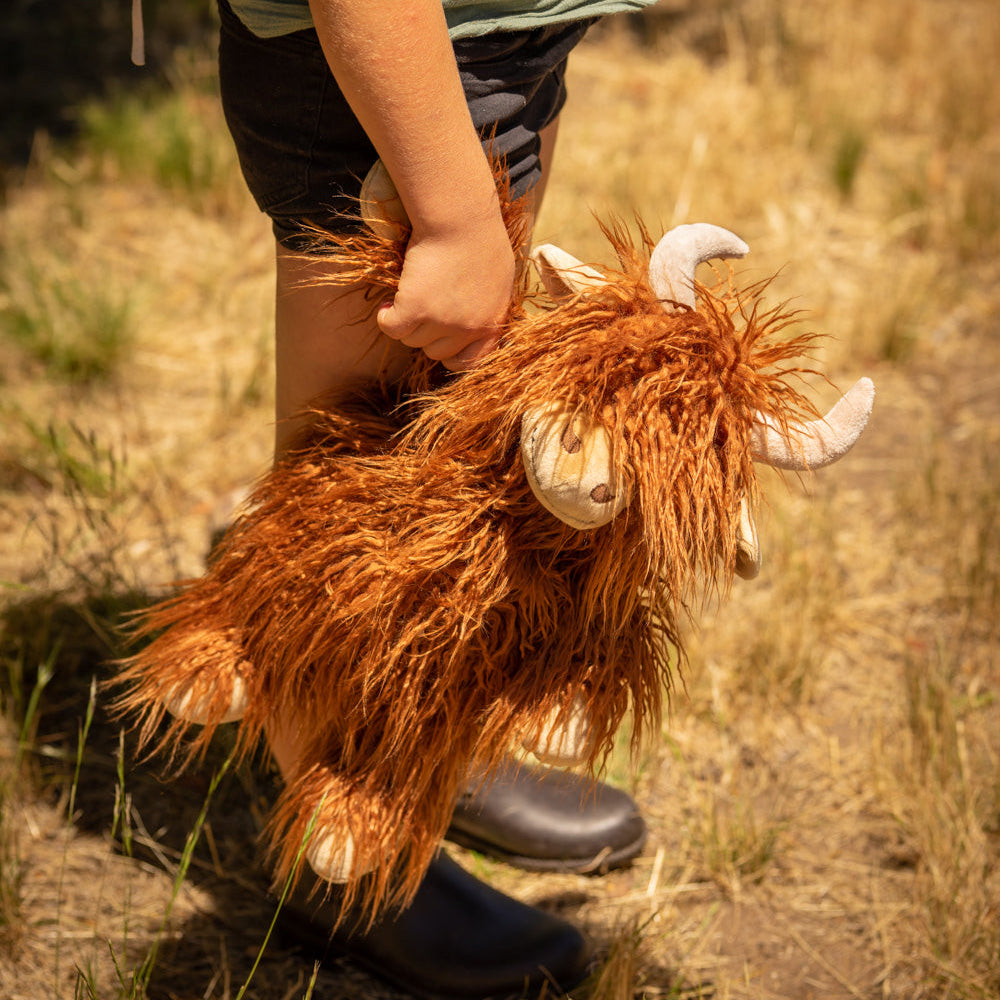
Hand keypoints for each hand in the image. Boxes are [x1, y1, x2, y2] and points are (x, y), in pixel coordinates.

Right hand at [376, 207, 514, 370]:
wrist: (460, 216)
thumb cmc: (481, 238)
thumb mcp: (499, 280)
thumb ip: (488, 307)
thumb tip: (474, 321)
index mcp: (493, 322)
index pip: (472, 362)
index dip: (452, 353)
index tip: (440, 339)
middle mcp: (469, 328)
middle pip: (436, 352)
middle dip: (426, 333)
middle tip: (421, 307)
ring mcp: (443, 321)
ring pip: (413, 340)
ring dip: (407, 322)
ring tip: (408, 296)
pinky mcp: (416, 309)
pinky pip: (392, 328)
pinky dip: (386, 318)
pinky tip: (388, 304)